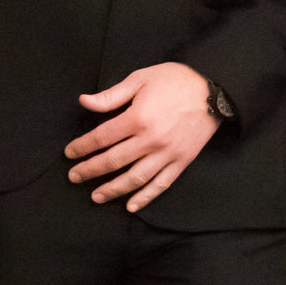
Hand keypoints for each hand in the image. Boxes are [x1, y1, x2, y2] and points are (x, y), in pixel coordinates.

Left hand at [68, 63, 219, 212]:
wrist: (215, 91)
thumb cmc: (176, 80)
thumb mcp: (141, 78)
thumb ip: (112, 95)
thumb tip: (84, 102)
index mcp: (137, 118)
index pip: (101, 138)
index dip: (82, 147)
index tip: (70, 153)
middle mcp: (150, 140)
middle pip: (112, 161)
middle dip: (89, 170)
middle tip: (74, 177)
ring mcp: (167, 154)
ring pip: (134, 178)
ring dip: (112, 189)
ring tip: (96, 196)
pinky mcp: (181, 161)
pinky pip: (160, 184)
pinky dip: (145, 197)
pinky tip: (131, 206)